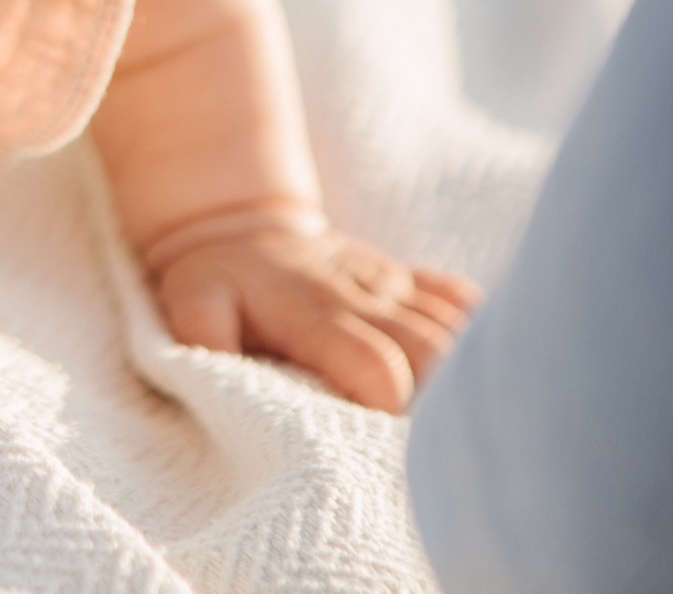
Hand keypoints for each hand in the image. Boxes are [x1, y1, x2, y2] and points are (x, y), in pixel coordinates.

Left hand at [150, 221, 482, 411]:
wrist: (239, 226)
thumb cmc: (216, 280)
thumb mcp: (191, 302)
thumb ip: (203, 334)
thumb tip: (215, 369)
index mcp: (315, 312)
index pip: (377, 366)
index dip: (391, 406)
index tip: (386, 443)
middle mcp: (364, 296)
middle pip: (434, 351)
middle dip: (444, 400)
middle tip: (435, 445)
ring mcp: (392, 285)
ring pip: (456, 327)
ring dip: (468, 373)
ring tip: (464, 422)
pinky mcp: (409, 280)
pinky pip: (461, 300)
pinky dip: (480, 332)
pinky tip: (480, 366)